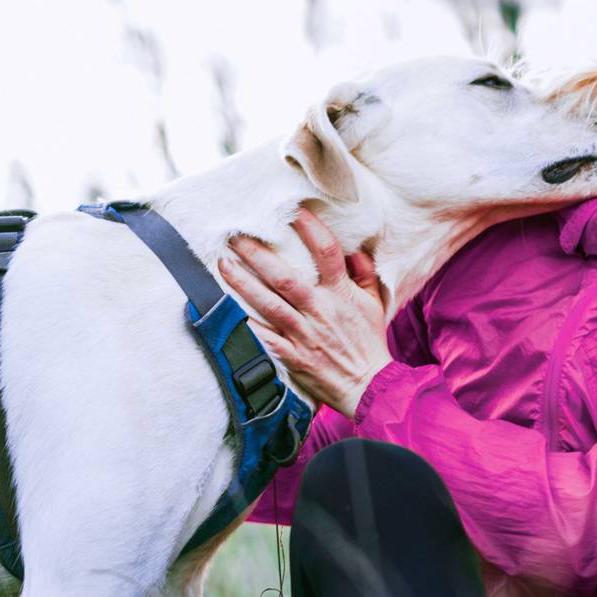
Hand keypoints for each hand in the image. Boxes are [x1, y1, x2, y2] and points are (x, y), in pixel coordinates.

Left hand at [217, 208, 391, 418]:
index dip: (310, 228)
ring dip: (243, 282)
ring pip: (268, 303)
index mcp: (341, 293)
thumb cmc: (369, 342)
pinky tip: (224, 309)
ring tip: (223, 263)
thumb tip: (355, 248)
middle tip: (236, 235)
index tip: (293, 211)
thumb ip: (364, 273)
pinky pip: (263, 338)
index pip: (326, 252)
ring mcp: (304, 333)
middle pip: (284, 276)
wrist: (369, 385)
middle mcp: (320, 310)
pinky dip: (244, 324)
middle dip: (258, 254)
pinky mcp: (292, 355)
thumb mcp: (374, 303)